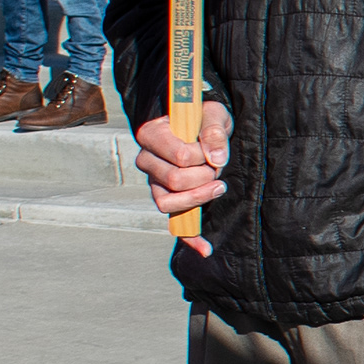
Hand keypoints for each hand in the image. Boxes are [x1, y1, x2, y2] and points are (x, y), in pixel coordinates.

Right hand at [134, 97, 230, 250]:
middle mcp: (146, 160)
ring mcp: (154, 182)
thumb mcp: (214, 114)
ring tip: (218, 186)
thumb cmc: (205, 119)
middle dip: (204, 177)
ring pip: (168, 203)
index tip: (212, 148)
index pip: (179, 157)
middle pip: (174, 181)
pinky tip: (205, 249)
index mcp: (151, 135)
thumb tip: (216, 158)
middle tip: (216, 167)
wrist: (203, 127)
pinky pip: (173, 223)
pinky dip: (189, 238)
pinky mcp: (167, 199)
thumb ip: (214, 131)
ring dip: (199, 197)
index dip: (202, 156)